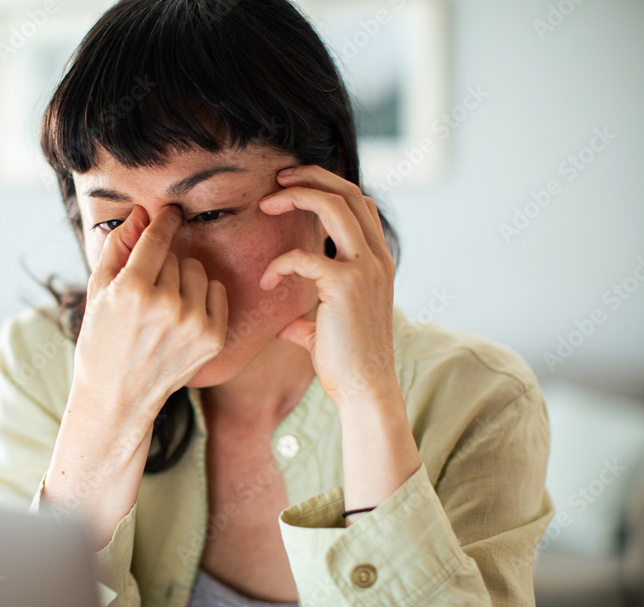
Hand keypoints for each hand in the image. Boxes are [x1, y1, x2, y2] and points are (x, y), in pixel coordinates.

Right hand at [75, 203, 228, 418]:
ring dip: (182, 280)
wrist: (117, 396)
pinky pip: (217, 291)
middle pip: (174, 256)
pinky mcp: (213, 339)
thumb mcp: (98, 291)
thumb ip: (119, 247)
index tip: (169, 212)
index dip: (163, 221)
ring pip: (197, 271)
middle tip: (145, 293)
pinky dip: (202, 297)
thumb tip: (141, 213)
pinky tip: (182, 317)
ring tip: (163, 306)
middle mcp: (166, 306)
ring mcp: (193, 324)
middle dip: (160, 266)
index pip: (157, 239)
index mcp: (132, 291)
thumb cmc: (101, 341)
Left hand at [258, 165, 398, 407]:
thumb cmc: (345, 365)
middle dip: (310, 177)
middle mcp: (377, 259)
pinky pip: (305, 257)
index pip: (360, 204)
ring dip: (297, 197)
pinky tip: (267, 281)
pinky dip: (280, 263)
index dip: (328, 186)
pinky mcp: (346, 285)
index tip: (292, 187)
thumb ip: (311, 318)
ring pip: (335, 206)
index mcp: (377, 262)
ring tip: (266, 203)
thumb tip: (288, 323)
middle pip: (349, 192)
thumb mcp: (329, 332)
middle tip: (275, 180)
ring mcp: (366, 269)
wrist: (364, 391)